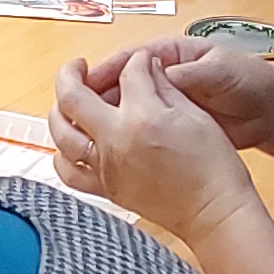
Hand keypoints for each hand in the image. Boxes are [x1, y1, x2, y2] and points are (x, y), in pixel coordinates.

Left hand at [51, 47, 270, 249]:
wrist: (214, 212)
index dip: (136, 61)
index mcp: (142, 117)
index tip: (142, 62)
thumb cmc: (213, 168)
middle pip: (72, 97)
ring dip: (58, 110)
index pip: (126, 72)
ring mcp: (106, 167)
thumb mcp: (195, 115)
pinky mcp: (106, 189)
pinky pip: (69, 171)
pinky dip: (62, 154)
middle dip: (71, 73)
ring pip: (60, 133)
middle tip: (78, 67)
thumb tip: (147, 66)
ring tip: (67, 102)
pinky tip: (69, 145)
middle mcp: (116, 141)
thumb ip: (164, 86)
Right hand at [76, 30, 273, 162]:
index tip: (85, 84)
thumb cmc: (247, 79)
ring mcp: (162, 105)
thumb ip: (187, 73)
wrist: (270, 111)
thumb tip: (153, 72)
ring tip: (88, 136)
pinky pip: (140, 132)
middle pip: (116, 87)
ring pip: (124, 111)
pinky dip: (125, 140)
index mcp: (167, 56)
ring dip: (106, 121)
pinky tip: (112, 152)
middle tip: (76, 113)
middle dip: (97, 98)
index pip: (126, 61)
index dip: (104, 72)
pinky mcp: (168, 129)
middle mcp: (159, 79)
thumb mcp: (218, 70)